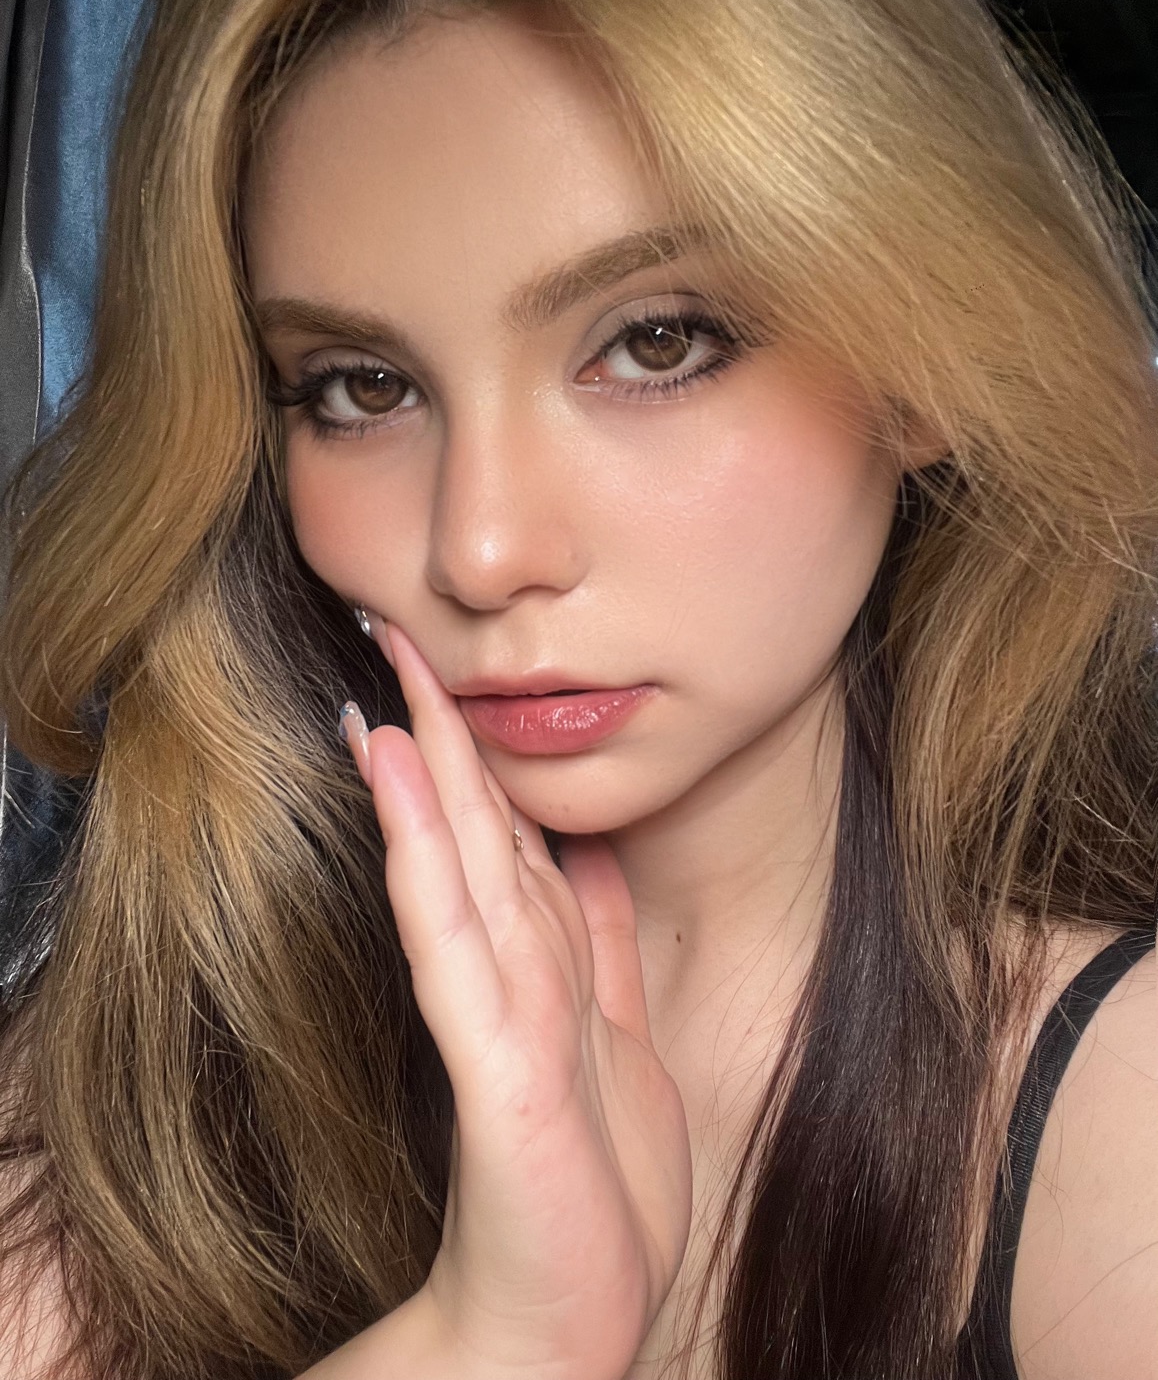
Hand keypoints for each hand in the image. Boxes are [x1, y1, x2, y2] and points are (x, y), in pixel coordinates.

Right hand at [340, 616, 691, 1379]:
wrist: (561, 1328)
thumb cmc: (588, 1192)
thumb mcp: (617, 1039)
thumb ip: (597, 946)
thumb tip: (586, 854)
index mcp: (542, 967)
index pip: (502, 831)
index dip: (476, 746)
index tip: (442, 668)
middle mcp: (511, 978)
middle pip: (475, 828)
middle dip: (441, 726)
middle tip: (395, 632)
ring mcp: (499, 1019)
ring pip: (461, 864)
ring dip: (426, 769)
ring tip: (390, 685)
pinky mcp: (500, 1070)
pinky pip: (458, 941)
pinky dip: (426, 853)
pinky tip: (400, 781)